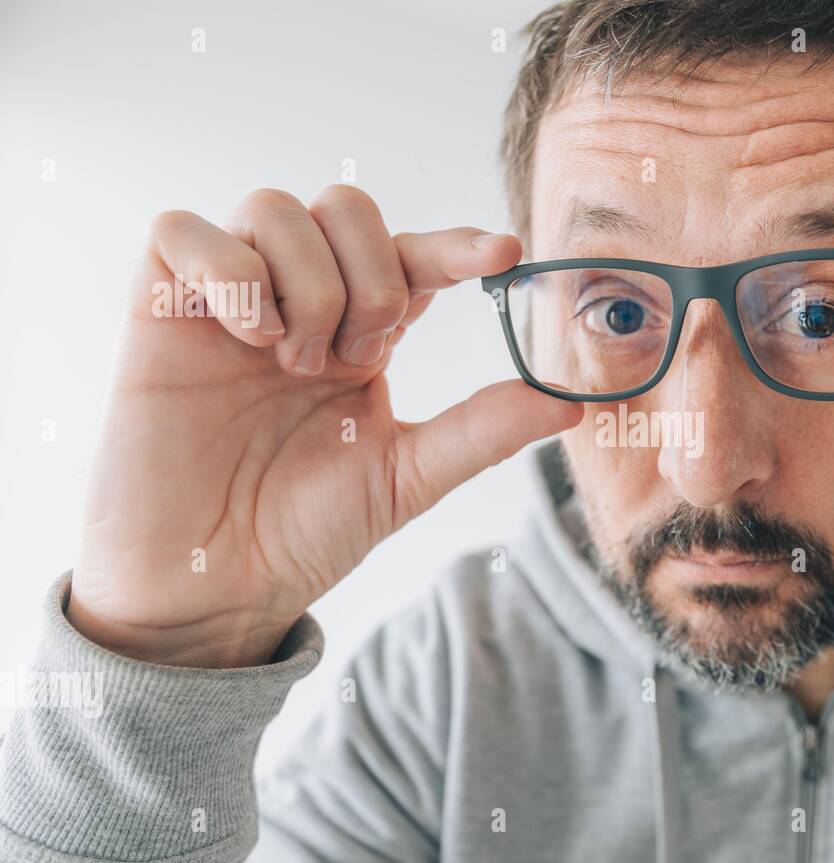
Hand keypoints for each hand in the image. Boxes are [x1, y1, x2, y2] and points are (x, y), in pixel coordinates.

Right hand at [67, 185, 580, 667]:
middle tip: (356, 359)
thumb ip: (482, 430)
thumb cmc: (305, 531)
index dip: (457, 246)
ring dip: (306, 283)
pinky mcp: (159, 305)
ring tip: (294, 362)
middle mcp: (299, 302)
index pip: (413, 258)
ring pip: (276, 208)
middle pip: (346, 207)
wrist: (214, 584)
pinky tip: (245, 336)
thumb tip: (574, 403)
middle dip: (371, 276)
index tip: (503, 254)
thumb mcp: (406, 477)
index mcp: (360, 334)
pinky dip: (227, 270)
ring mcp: (230, 300)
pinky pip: (184, 229)